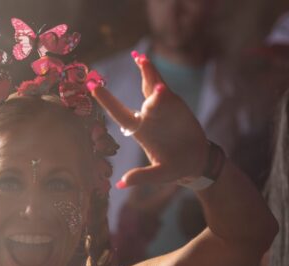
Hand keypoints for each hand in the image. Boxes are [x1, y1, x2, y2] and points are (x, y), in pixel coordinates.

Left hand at [90, 52, 208, 187]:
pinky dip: (157, 77)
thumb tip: (120, 184)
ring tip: (141, 58)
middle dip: (127, 88)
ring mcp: (160, 108)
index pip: (120, 114)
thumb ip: (142, 176)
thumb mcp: (160, 174)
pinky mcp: (174, 103)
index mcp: (139, 132)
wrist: (196, 159)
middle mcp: (147, 117)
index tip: (93, 87)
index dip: (107, 101)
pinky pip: (163, 87)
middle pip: (136, 97)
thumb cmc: (176, 168)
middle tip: (124, 71)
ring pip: (150, 87)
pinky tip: (149, 64)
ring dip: (146, 73)